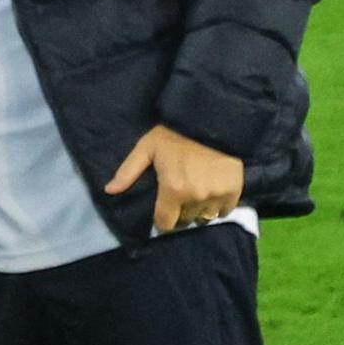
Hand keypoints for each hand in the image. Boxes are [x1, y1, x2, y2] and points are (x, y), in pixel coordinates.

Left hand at [104, 124, 242, 231]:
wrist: (210, 122)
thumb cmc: (174, 135)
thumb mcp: (146, 148)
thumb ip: (128, 171)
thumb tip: (109, 191)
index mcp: (173, 190)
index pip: (165, 223)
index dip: (161, 221)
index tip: (161, 213)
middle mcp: (196, 198)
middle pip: (186, 221)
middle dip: (179, 214)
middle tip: (177, 199)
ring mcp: (217, 195)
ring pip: (205, 217)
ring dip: (198, 211)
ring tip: (194, 196)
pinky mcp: (234, 191)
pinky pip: (225, 211)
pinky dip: (218, 207)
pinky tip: (211, 194)